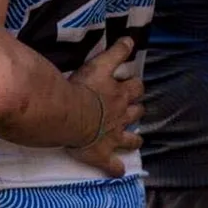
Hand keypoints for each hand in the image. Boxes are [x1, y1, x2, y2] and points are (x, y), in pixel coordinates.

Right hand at [67, 38, 144, 176]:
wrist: (71, 114)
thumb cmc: (81, 88)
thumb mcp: (98, 64)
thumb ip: (115, 52)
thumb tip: (130, 37)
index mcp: (119, 94)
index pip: (135, 87)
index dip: (135, 85)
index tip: (132, 83)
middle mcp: (121, 115)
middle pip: (136, 111)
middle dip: (136, 109)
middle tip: (131, 108)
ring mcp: (115, 136)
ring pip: (132, 139)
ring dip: (133, 138)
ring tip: (134, 139)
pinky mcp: (103, 153)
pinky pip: (113, 164)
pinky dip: (115, 167)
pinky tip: (116, 170)